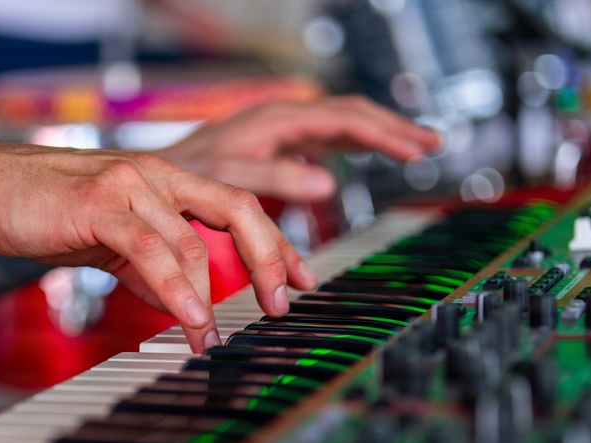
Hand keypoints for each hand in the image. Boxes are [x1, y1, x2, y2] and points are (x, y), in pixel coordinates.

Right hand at [0, 143, 317, 352]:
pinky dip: (177, 288)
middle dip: (269, 259)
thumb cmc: (45, 212)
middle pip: (237, 210)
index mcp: (165, 179)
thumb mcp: (111, 241)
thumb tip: (184, 306)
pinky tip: (192, 318)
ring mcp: (130, 184)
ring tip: (214, 338)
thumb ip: (151, 268)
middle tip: (283, 305)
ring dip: (211, 297)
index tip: (299, 279)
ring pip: (193, 241)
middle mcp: (157, 174)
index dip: (274, 243)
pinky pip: (152, 250)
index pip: (238, 206)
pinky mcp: (100, 204)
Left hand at [155, 95, 441, 201]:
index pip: (345, 118)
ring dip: (379, 134)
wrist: (158, 172)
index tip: (417, 151)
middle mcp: (283, 116)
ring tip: (416, 148)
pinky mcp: (277, 142)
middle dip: (393, 128)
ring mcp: (282, 127)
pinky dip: (355, 143)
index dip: (384, 134)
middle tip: (432, 145)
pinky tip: (368, 152)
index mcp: (278, 117)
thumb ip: (277, 179)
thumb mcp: (231, 178)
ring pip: (342, 122)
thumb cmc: (187, 174)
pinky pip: (327, 136)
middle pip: (351, 113)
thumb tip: (328, 181)